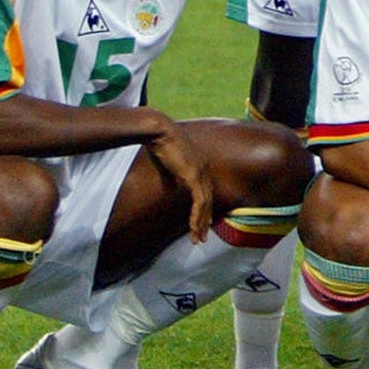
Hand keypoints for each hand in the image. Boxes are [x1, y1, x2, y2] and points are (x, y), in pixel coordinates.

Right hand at [145, 120, 214, 241]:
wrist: (160, 130)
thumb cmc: (161, 141)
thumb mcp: (170, 159)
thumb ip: (173, 168)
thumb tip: (168, 175)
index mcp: (200, 164)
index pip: (206, 191)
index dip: (205, 208)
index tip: (204, 222)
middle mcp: (204, 169)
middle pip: (208, 200)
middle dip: (205, 220)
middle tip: (202, 236)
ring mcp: (201, 172)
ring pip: (205, 204)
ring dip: (201, 223)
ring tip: (198, 238)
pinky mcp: (193, 175)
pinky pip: (199, 200)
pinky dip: (197, 215)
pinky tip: (194, 226)